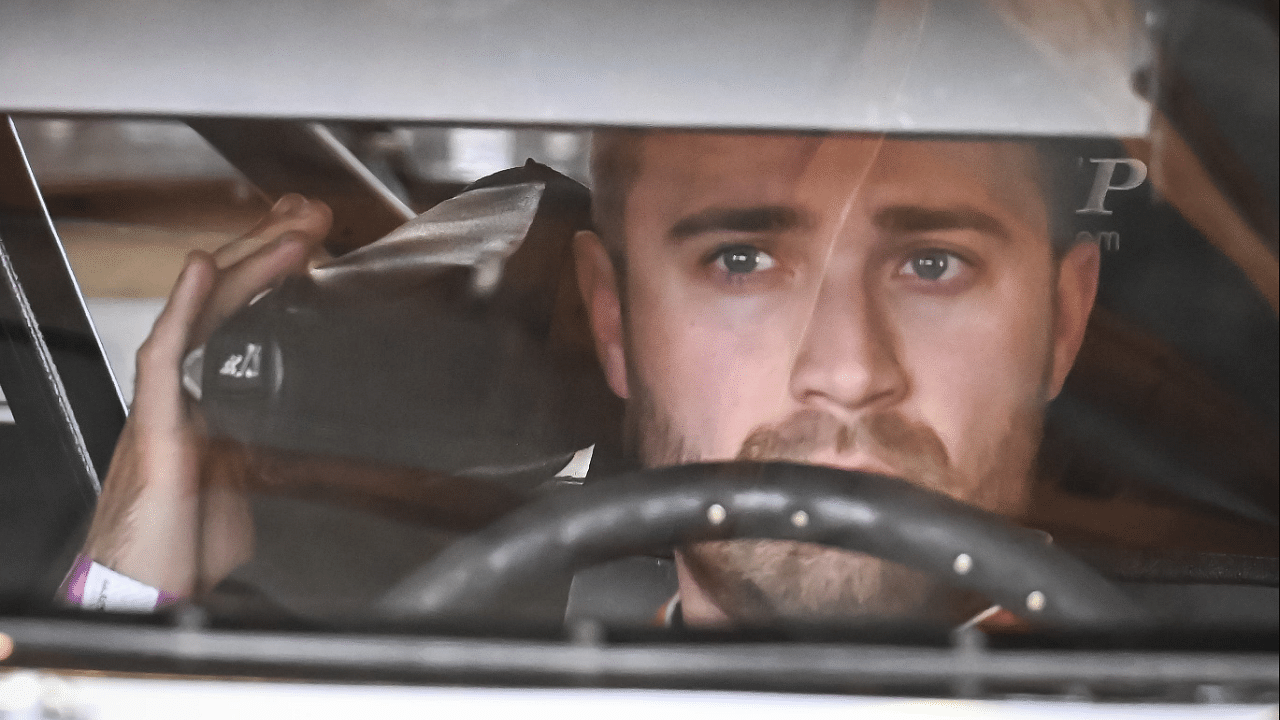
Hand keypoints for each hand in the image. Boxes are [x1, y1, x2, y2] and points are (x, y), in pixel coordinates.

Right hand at [80, 195, 331, 596]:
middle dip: (267, 249)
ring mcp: (166, 403)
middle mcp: (183, 389)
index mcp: (206, 398)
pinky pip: (162, 357)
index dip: (271, 272)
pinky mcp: (154, 428)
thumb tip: (310, 453)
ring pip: (201, 314)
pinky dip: (184, 310)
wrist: (147, 591)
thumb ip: (273, 457)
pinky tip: (202, 268)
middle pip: (224, 301)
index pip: (240, 317)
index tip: (308, 235)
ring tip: (289, 227)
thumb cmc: (183, 544)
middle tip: (310, 211)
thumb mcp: (249, 487)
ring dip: (244, 265)